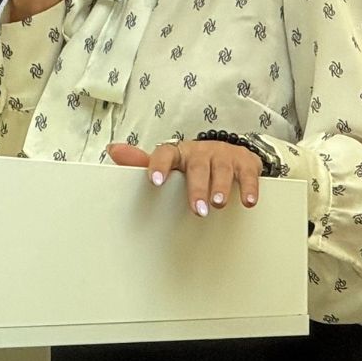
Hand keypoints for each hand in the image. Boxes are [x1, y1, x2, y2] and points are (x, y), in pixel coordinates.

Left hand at [106, 140, 262, 217]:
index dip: (159, 166)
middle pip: (197, 167)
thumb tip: (112, 151)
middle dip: (197, 188)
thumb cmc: (191, 163)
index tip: (155, 182)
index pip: (165, 154)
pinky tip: (248, 202)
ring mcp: (223, 155)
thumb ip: (141, 162)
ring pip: (222, 169)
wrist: (226, 152)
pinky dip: (249, 187)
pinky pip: (247, 173)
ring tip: (219, 204)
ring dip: (221, 188)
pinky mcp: (244, 161)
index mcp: (178, 153)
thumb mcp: (168, 163)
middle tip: (197, 209)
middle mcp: (200, 152)